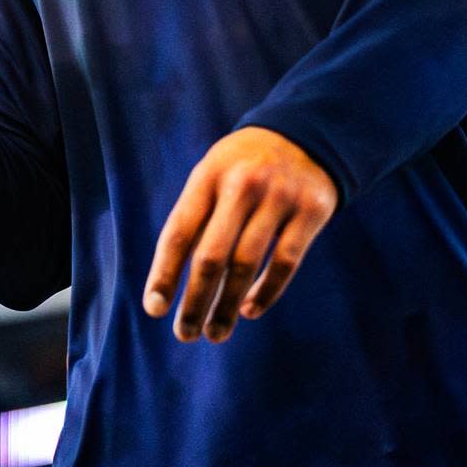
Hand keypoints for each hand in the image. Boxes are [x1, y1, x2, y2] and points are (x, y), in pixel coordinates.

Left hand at [142, 126, 337, 343]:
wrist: (304, 132)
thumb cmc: (244, 166)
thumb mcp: (214, 173)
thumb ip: (197, 217)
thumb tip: (171, 282)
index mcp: (209, 174)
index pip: (179, 231)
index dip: (164, 273)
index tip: (155, 309)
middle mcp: (243, 184)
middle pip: (211, 255)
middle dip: (195, 301)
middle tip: (184, 334)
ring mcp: (279, 196)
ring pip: (246, 264)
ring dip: (227, 306)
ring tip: (215, 333)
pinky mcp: (311, 210)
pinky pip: (286, 262)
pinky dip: (266, 292)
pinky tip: (248, 310)